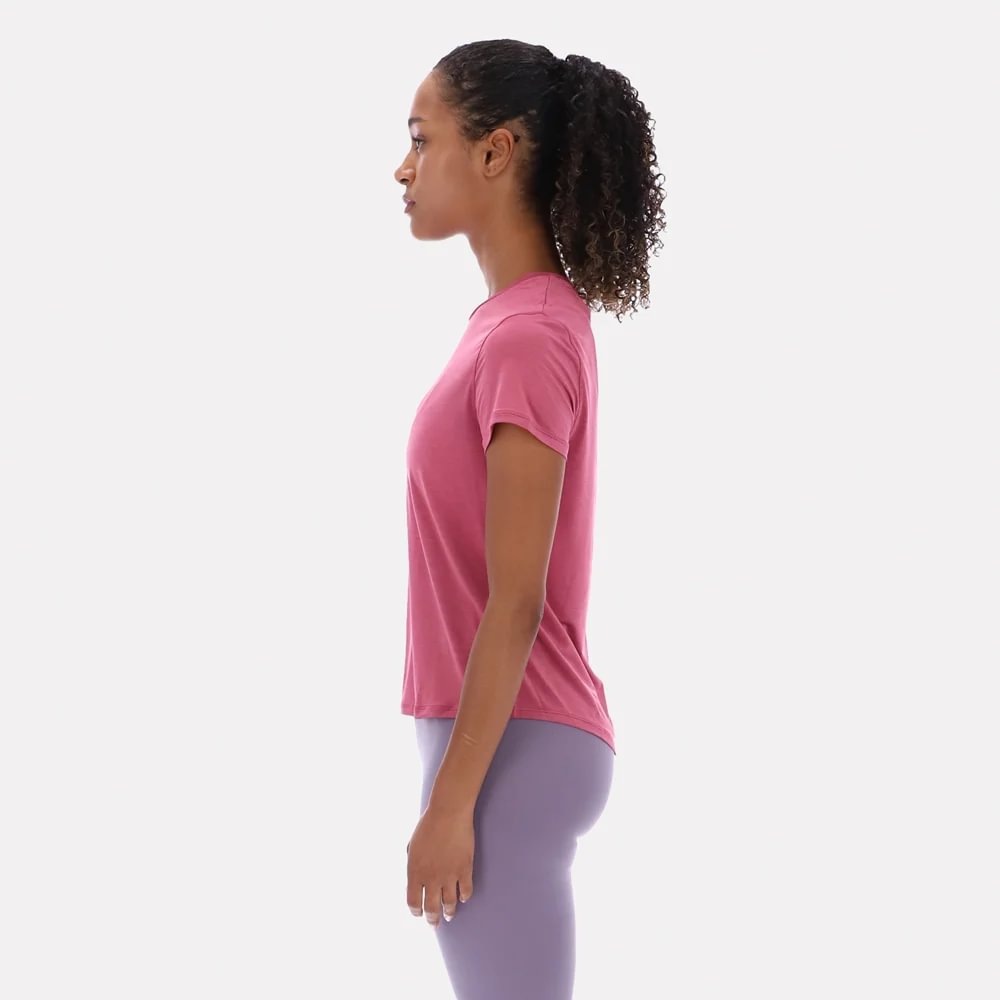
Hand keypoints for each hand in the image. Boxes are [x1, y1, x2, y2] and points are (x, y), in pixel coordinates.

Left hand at [406, 803, 474, 926]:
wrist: (448, 813)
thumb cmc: (428, 825)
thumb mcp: (412, 845)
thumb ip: (412, 864)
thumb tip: (415, 877)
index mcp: (414, 872)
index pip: (413, 902)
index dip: (416, 911)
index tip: (419, 914)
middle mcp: (431, 878)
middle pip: (431, 909)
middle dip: (433, 919)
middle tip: (435, 923)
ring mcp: (449, 875)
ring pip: (450, 904)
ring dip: (449, 911)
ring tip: (450, 914)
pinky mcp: (465, 869)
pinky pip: (466, 892)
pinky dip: (464, 897)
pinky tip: (463, 897)